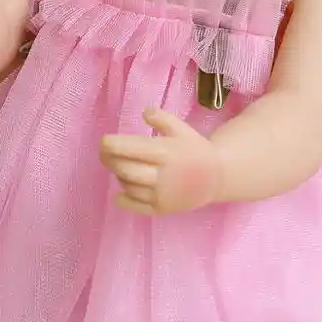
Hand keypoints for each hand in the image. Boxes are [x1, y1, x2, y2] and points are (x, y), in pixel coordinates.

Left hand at [99, 109, 221, 215]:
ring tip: (121, 167)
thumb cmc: (195, 150)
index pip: (130, 149)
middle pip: (124, 169)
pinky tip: (120, 192)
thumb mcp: (182, 128)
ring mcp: (161, 195)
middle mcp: (162, 175)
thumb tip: (144, 113)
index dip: (111, 145)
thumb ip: (162, 118)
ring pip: (128, 186)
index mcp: (165, 152)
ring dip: (119, 175)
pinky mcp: (162, 209)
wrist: (217, 178)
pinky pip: (135, 206)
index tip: (104, 141)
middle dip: (109, 160)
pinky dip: (123, 200)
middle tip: (105, 154)